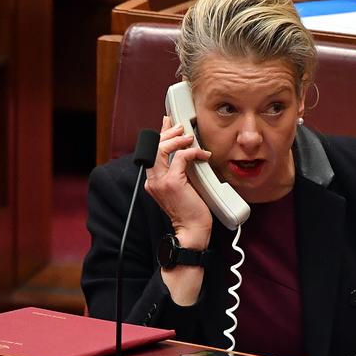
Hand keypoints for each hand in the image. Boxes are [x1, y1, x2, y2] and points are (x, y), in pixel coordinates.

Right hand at [145, 116, 212, 248]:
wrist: (192, 231)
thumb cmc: (190, 213)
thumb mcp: (182, 188)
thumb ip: (180, 172)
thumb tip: (187, 155)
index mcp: (153, 181)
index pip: (152, 152)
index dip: (160, 136)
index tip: (168, 125)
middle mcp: (153, 180)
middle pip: (153, 147)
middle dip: (168, 133)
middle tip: (181, 128)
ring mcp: (160, 181)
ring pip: (161, 149)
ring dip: (177, 139)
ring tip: (189, 137)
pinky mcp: (172, 182)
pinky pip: (181, 158)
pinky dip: (193, 152)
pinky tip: (202, 154)